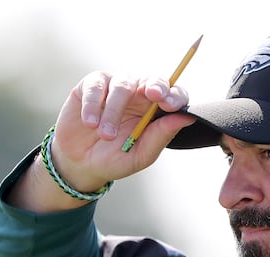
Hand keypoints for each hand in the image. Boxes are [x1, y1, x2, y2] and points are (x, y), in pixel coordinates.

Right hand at [50, 71, 195, 191]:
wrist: (82, 163)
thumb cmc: (116, 158)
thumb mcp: (141, 155)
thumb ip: (161, 136)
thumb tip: (187, 118)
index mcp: (156, 110)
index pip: (174, 95)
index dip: (175, 95)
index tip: (170, 104)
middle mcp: (139, 94)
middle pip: (154, 80)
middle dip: (156, 85)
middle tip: (154, 95)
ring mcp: (115, 86)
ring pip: (123, 85)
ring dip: (114, 111)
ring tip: (106, 135)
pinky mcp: (91, 86)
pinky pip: (96, 87)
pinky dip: (93, 105)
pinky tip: (90, 123)